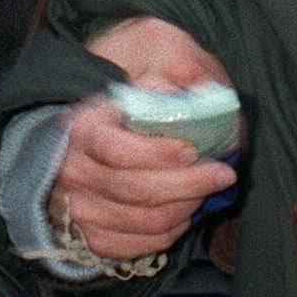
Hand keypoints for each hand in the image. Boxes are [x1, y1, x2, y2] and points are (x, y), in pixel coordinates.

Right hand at [50, 17, 237, 259]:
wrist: (95, 123)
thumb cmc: (131, 82)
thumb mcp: (150, 51)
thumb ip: (173, 61)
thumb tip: (191, 77)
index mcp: (82, 126)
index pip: (116, 150)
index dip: (158, 154)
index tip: (194, 149)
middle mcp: (72, 170)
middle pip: (136, 190)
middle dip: (190, 184)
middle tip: (224, 172)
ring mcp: (77, 207)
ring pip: (142, 221)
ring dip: (186, 207)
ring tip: (209, 187)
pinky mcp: (89, 235)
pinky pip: (134, 245)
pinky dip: (168, 232)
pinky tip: (186, 210)